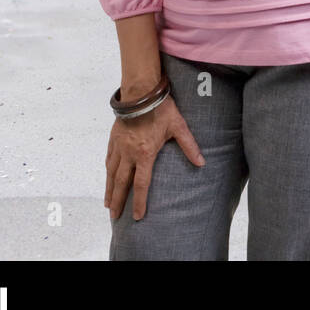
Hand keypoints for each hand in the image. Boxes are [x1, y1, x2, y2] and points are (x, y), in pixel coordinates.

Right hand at [104, 95, 203, 220]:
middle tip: (114, 216)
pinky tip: (108, 178)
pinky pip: (108, 160)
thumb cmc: (161, 109)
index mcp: (145, 153)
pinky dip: (108, 172)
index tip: (137, 216)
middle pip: (122, 183)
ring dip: (109, 190)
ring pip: (112, 174)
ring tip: (108, 204)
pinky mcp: (113, 139)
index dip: (140, 202)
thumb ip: (189, 146)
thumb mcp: (179, 126)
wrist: (140, 93)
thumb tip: (201, 162)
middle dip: (118, 201)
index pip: (141, 184)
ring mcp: (119, 147)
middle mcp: (129, 153)